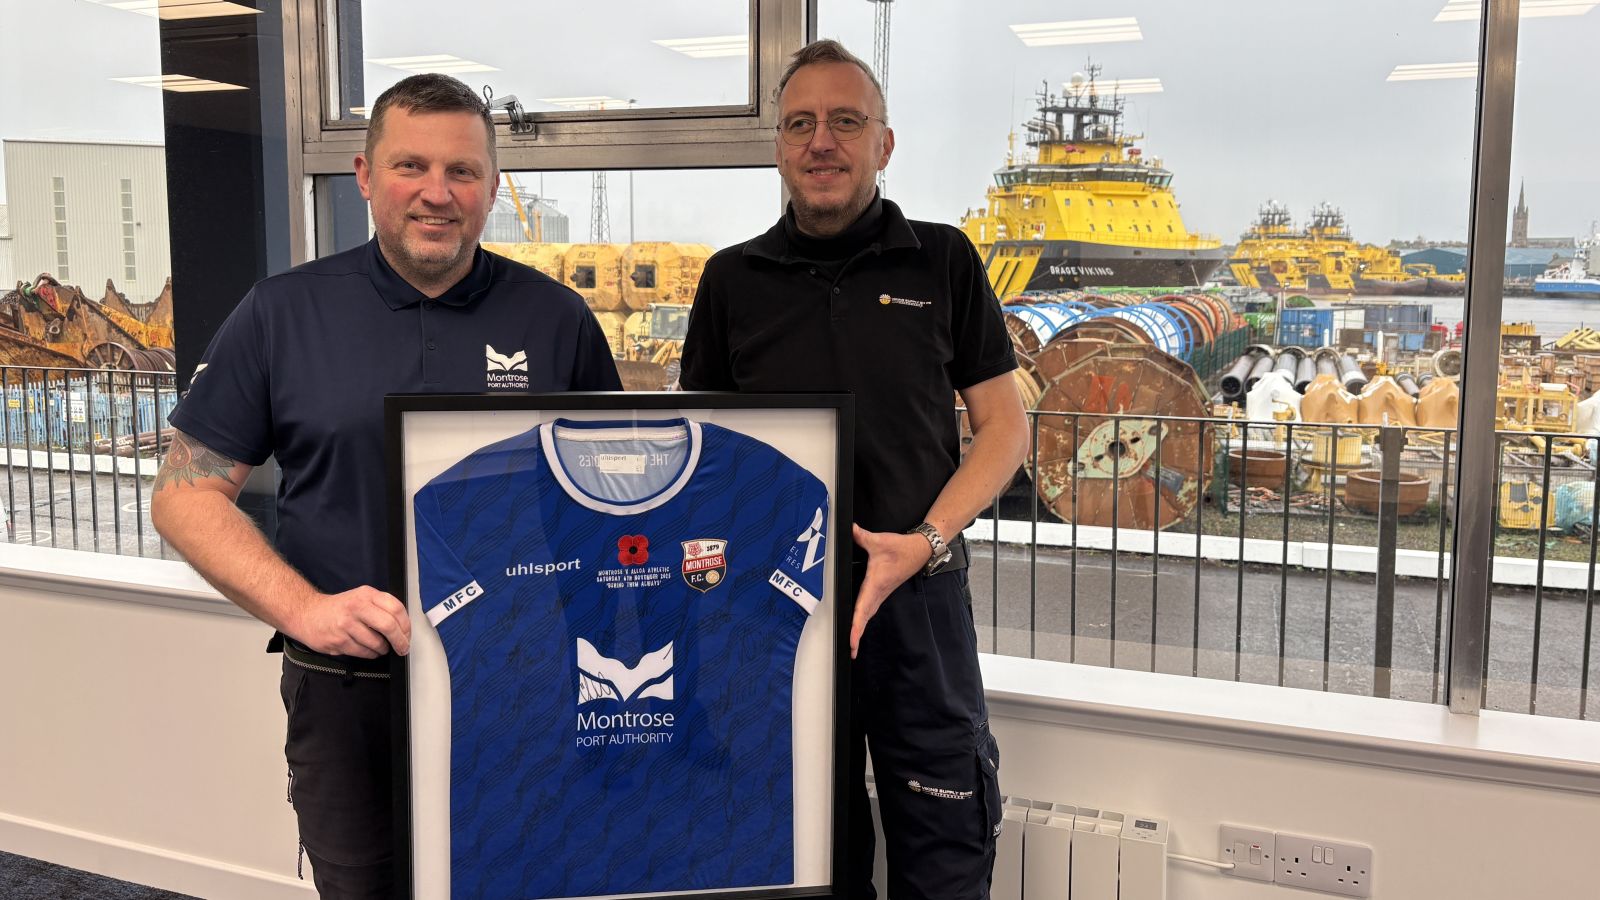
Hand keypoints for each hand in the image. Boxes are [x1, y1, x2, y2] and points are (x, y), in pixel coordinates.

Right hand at [288, 586, 411, 657]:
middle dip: (400, 641)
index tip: (407, 635)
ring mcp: (346, 624)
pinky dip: (370, 654)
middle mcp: (356, 607)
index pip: (396, 608)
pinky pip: (364, 653)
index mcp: (366, 594)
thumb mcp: (361, 598)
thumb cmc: (339, 609)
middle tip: (402, 648)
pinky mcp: (338, 641)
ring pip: (377, 643)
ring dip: (382, 649)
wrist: (307, 614)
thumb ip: (381, 608)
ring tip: (379, 646)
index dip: (406, 625)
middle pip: (389, 626)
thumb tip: (403, 628)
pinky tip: (366, 649)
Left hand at [849, 524, 932, 658]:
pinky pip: (870, 609)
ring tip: (852, 644)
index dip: (856, 626)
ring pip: (868, 615)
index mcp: (875, 584)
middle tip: (850, 651)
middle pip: (865, 618)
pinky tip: (859, 623)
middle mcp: (878, 592)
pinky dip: (863, 619)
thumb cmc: (901, 549)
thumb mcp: (879, 541)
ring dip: (860, 629)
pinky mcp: (882, 591)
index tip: (851, 640)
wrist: (920, 550)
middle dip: (857, 635)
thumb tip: (850, 529)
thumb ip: (862, 536)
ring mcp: (881, 593)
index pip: (863, 609)